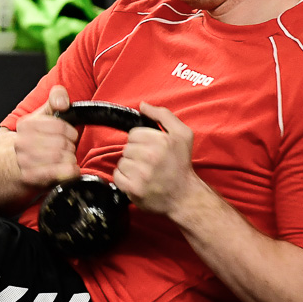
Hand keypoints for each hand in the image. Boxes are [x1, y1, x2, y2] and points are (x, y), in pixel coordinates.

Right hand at [13, 85, 80, 191]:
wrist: (5, 166)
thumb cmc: (29, 142)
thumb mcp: (40, 118)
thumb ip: (54, 101)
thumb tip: (61, 98)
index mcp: (26, 125)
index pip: (60, 126)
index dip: (70, 132)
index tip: (69, 136)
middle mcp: (22, 142)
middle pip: (62, 143)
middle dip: (70, 147)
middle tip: (66, 150)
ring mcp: (24, 161)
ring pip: (60, 158)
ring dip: (69, 160)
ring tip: (65, 160)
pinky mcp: (29, 178)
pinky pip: (56, 173)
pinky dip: (68, 172)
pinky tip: (69, 171)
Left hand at [112, 101, 201, 215]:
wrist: (185, 196)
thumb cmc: (181, 164)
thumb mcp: (182, 134)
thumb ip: (163, 115)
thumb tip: (142, 105)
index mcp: (161, 141)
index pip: (133, 134)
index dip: (142, 142)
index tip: (152, 150)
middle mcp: (150, 156)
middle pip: (127, 148)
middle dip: (136, 154)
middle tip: (150, 163)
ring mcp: (140, 173)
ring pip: (122, 161)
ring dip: (130, 167)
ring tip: (145, 172)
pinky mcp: (133, 188)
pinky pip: (117, 176)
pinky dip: (124, 179)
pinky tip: (138, 181)